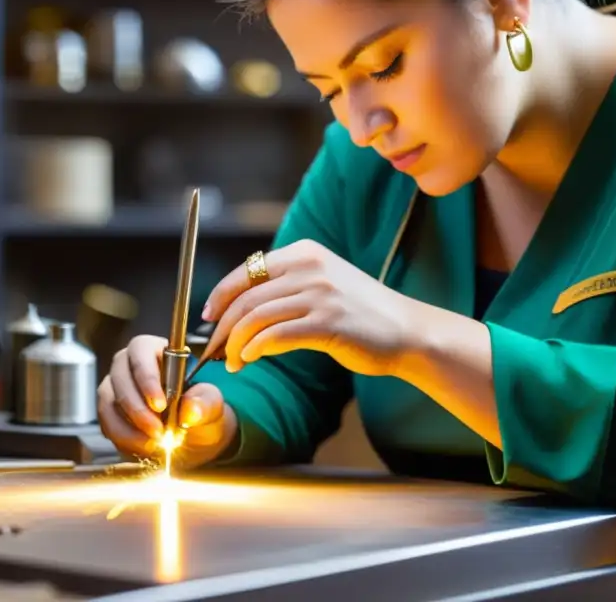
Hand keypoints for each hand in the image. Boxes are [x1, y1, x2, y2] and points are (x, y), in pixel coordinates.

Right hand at [97, 335, 237, 467]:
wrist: (194, 437)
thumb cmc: (201, 410)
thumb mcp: (212, 404)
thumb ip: (206, 403)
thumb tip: (190, 410)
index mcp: (156, 350)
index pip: (141, 350)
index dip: (147, 377)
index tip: (160, 405)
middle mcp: (130, 365)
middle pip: (120, 377)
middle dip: (137, 408)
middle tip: (158, 430)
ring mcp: (116, 388)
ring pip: (109, 402)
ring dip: (129, 427)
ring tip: (155, 442)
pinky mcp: (110, 413)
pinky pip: (106, 424)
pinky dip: (124, 439)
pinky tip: (145, 447)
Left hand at [203, 239, 419, 375]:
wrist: (407, 331)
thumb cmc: (361, 314)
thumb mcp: (323, 283)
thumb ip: (288, 285)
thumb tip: (240, 306)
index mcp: (305, 252)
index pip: (246, 271)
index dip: (220, 295)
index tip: (209, 317)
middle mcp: (310, 267)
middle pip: (247, 297)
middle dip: (223, 327)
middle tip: (214, 350)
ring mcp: (320, 294)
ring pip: (256, 318)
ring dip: (236, 343)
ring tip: (232, 362)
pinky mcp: (327, 323)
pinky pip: (276, 336)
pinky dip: (256, 350)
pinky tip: (251, 360)